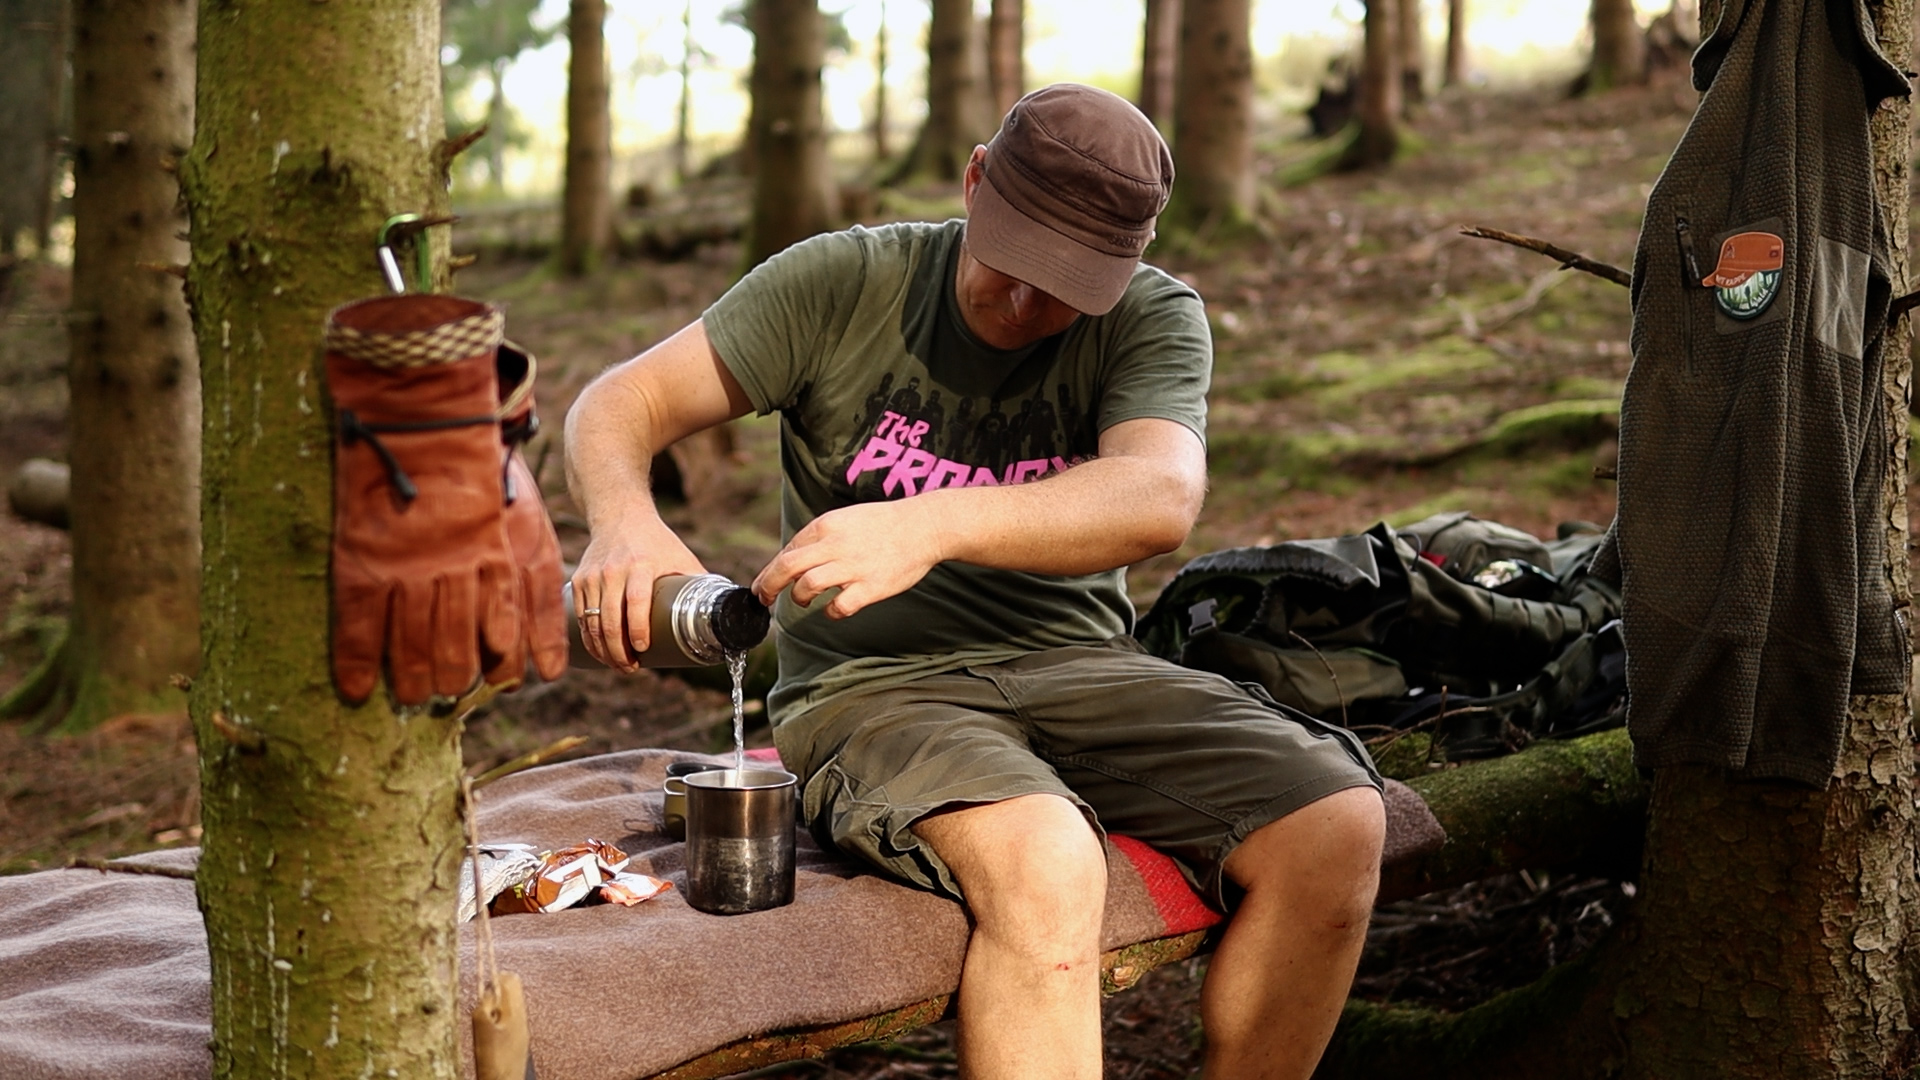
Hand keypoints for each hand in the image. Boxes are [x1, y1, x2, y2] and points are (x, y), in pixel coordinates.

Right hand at [569, 508, 705, 671]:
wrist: (620, 516)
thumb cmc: (658, 542)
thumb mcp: (681, 557)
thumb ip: (699, 583)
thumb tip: (724, 614)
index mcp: (641, 565)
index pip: (636, 601)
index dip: (637, 629)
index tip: (643, 650)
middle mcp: (613, 571)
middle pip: (609, 620)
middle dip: (619, 652)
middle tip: (631, 668)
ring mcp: (592, 576)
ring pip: (591, 623)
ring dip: (603, 651)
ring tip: (619, 666)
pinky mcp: (579, 581)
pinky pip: (579, 618)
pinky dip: (588, 640)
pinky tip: (600, 653)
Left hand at [753, 500, 947, 618]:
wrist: (924, 526)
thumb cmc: (884, 524)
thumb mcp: (846, 519)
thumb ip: (820, 537)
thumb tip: (793, 558)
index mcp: (826, 525)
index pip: (787, 551)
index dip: (770, 571)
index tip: (765, 585)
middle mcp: (835, 545)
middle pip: (786, 567)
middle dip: (768, 586)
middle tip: (764, 599)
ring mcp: (853, 566)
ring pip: (807, 586)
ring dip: (799, 598)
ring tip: (805, 601)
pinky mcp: (871, 587)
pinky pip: (839, 606)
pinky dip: (831, 612)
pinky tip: (835, 610)